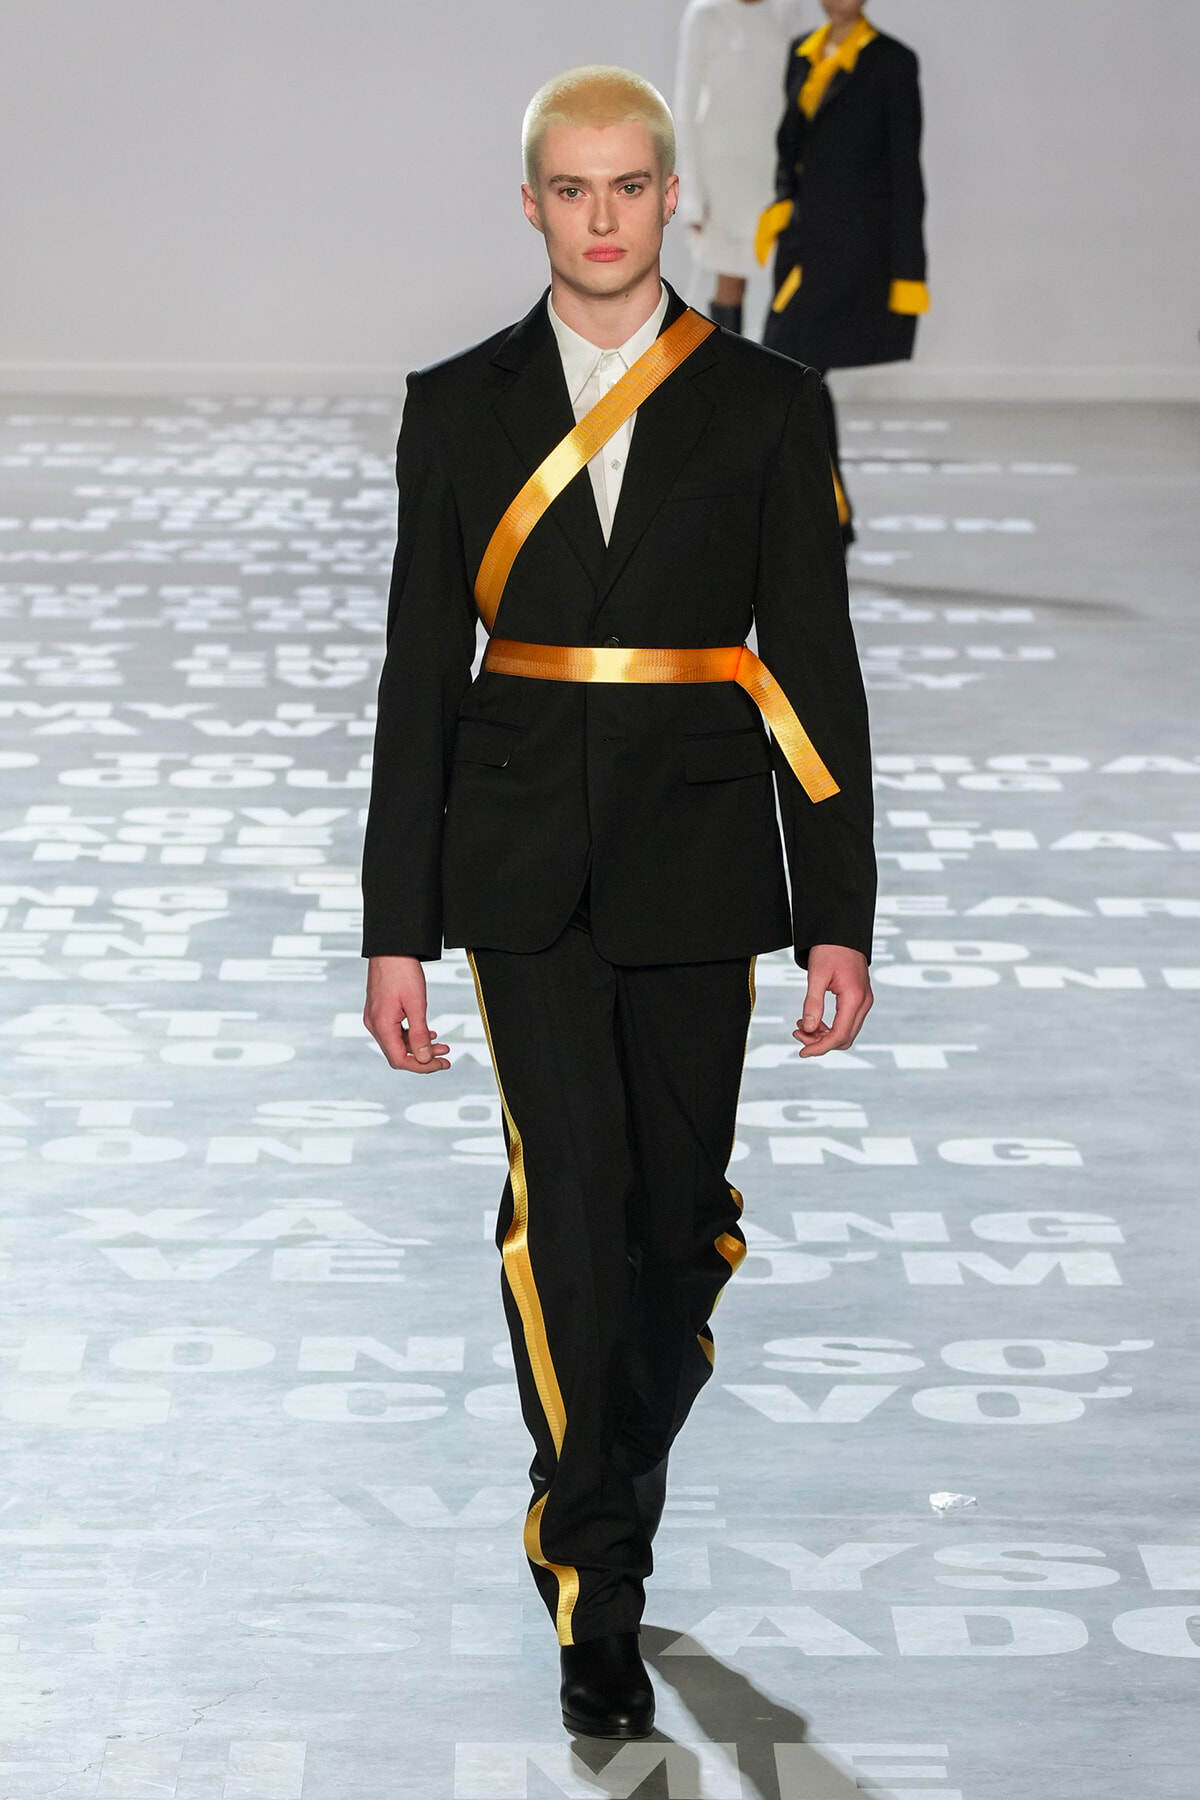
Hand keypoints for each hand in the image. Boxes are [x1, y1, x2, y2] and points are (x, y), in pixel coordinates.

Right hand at [364, 955, 449, 1072]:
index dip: (422, 1066)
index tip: (442, 1063)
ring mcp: (375, 1017)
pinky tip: (428, 1033)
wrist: (391, 947)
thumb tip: (425, 1059)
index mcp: (381, 1025)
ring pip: (398, 1043)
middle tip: (446, 1057)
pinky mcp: (380, 1011)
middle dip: (424, 1058)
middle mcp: (374, 1024)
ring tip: (442, 1045)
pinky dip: (412, 1035)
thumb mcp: (416, 1004)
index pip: (400, 1060)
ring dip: (419, 1047)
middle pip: (398, 1054)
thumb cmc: (403, 971)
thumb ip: (419, 1034)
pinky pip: (395, 1031)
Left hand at [793, 944, 872, 1056]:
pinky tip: (813, 1020)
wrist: (842, 931)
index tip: (802, 1052)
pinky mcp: (859, 999)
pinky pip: (846, 1021)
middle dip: (820, 1042)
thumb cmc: (829, 949)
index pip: (839, 1035)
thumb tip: (808, 1029)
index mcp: (855, 998)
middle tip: (797, 1033)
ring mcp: (864, 1001)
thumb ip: (813, 1003)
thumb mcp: (817, 975)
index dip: (820, 1047)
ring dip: (824, 1035)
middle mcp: (864, 1003)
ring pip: (846, 1032)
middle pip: (844, 1038)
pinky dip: (830, 1026)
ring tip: (802, 1025)